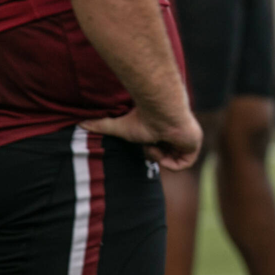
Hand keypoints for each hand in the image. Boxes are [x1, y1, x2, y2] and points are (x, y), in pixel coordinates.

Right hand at [80, 106, 202, 170]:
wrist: (161, 109)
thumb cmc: (142, 118)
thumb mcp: (120, 127)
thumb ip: (102, 126)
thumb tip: (79, 123)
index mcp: (166, 132)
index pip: (159, 150)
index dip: (150, 151)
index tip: (146, 142)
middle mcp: (180, 135)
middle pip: (166, 157)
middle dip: (155, 153)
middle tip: (151, 142)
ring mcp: (189, 139)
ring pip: (173, 161)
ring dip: (160, 155)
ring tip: (157, 141)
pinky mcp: (195, 144)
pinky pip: (183, 164)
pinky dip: (170, 160)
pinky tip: (164, 145)